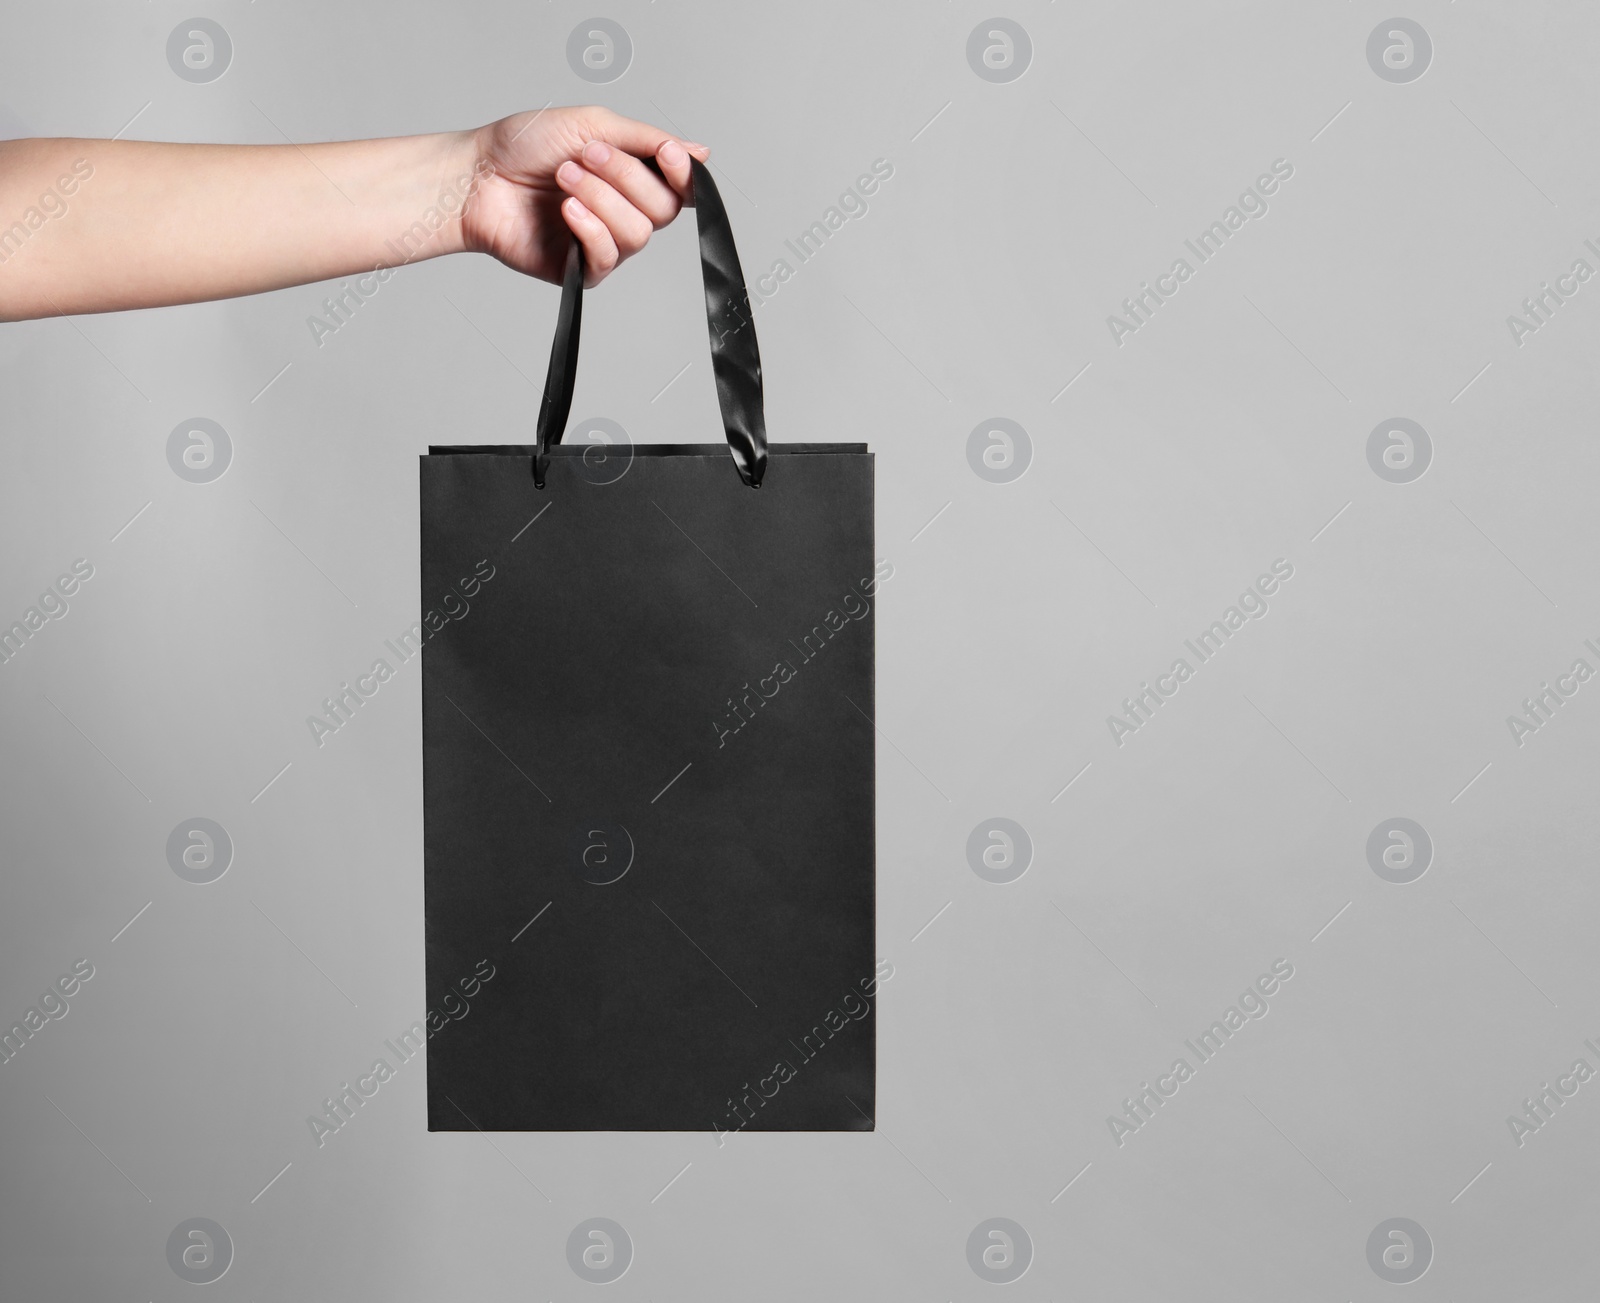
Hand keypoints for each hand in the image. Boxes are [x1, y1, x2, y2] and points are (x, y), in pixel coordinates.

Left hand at [459, 106, 709, 288]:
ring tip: (564, 177)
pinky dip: (590, 229)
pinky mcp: (581, 270)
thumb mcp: (592, 125)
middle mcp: (625, 212)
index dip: (684, 176)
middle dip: (625, 177)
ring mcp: (605, 243)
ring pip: (638, 233)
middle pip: (663, 209)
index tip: (668, 154)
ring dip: (601, 199)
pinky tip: (566, 211)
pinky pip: (608, 257)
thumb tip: (700, 153)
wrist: (476, 176)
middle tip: (584, 155)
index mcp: (632, 177)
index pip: (681, 188)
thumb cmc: (525, 145)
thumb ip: (646, 140)